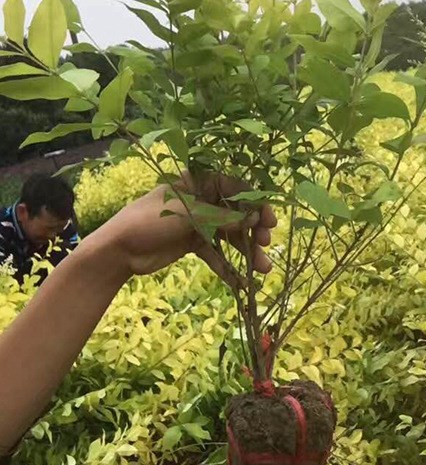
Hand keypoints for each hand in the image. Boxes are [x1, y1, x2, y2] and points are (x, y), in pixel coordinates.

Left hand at [96, 172, 276, 282]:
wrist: (117, 251)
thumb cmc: (149, 221)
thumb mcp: (188, 215)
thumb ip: (222, 218)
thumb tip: (254, 220)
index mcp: (198, 182)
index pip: (235, 188)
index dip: (254, 203)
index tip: (268, 220)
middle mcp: (202, 199)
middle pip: (236, 212)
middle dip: (253, 229)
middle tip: (265, 243)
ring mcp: (199, 221)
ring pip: (229, 234)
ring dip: (246, 251)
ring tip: (262, 269)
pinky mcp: (194, 242)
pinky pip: (217, 252)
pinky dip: (229, 266)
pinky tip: (242, 282)